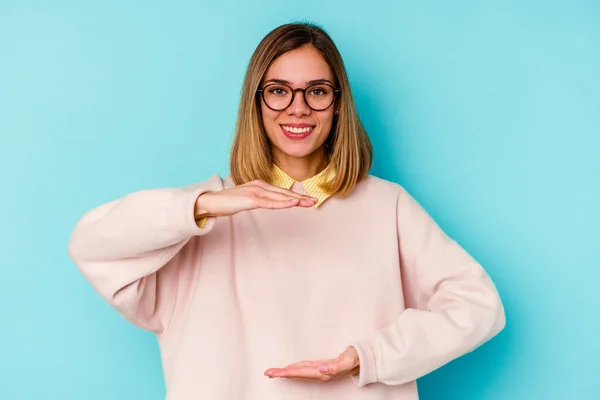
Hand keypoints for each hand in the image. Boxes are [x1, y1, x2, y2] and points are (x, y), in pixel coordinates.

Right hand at [194, 179, 316, 218]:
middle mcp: (260, 186)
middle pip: (284, 193)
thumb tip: (267, 203)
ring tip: (309, 203)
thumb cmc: (228, 202)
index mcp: (260, 185)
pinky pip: (270, 203)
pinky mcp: (252, 199)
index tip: (308, 199)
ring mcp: (256, 192)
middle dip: (301, 197)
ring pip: (280, 197)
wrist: (211, 201)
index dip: (296, 195)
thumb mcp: (247, 200)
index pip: (282, 191)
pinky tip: (293, 204)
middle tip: (315, 201)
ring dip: (296, 200)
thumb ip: (258, 200)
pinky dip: (283, 203)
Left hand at [264, 347, 359, 381]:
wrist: (364, 360)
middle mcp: (319, 373)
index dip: (286, 373)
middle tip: (267, 373)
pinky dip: (295, 369)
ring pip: (299, 372)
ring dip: (286, 372)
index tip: (273, 373)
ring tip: (274, 372)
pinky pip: (304, 370)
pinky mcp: (322, 367)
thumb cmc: (356, 359)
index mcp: (323, 372)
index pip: (300, 373)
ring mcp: (320, 371)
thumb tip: (323, 370)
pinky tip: (291, 369)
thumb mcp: (348, 360)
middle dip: (282, 374)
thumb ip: (336, 366)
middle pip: (297, 374)